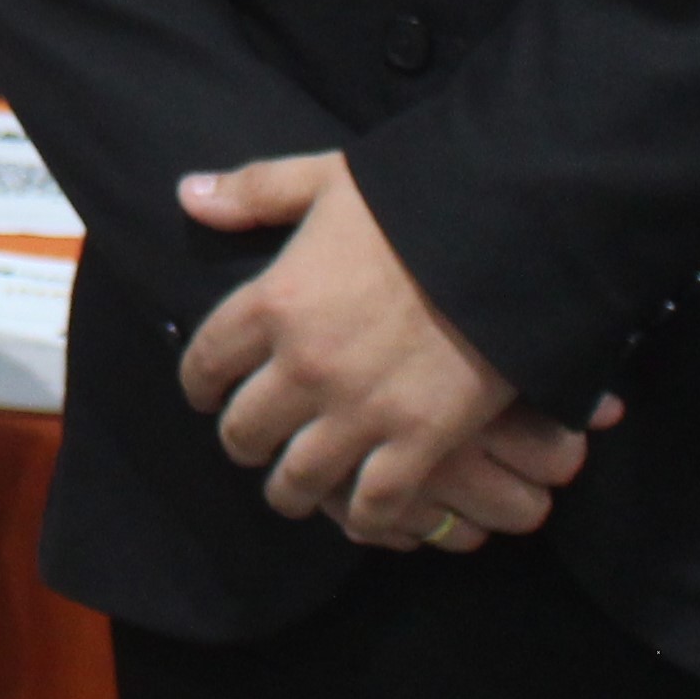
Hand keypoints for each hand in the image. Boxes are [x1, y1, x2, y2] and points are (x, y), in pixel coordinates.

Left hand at [175, 152, 613, 546]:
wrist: (512, 235)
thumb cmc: (416, 203)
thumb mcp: (327, 179)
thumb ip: (255, 192)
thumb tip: (188, 194)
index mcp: (274, 302)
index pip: (206, 361)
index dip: (199, 385)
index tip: (206, 394)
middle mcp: (304, 366)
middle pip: (244, 431)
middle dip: (243, 440)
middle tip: (254, 442)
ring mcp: (359, 410)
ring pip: (296, 480)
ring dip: (289, 490)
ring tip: (294, 489)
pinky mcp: (419, 441)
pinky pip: (371, 504)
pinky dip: (360, 518)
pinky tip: (358, 515)